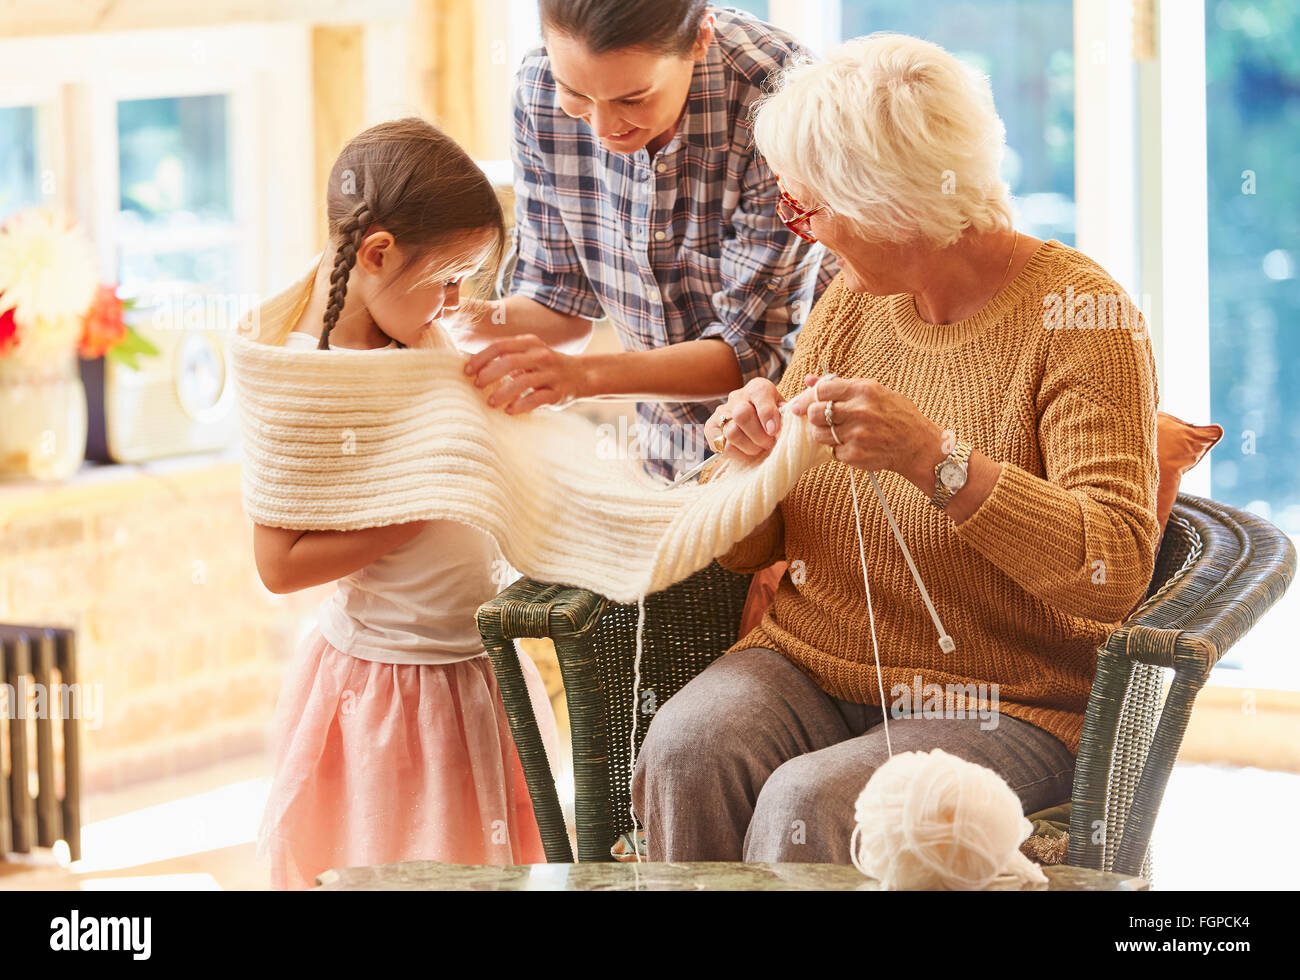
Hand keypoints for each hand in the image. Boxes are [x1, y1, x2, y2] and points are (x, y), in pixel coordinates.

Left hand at [462, 334, 586, 412]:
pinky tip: (510, 411)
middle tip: (477, 386)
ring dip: (503, 392)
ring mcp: (551, 374)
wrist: (581, 374)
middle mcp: (541, 356)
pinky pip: (537, 399)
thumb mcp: (529, 353)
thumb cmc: (545, 366)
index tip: (467, 371)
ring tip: (491, 402)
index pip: (500, 346)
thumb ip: (507, 356)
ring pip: (523, 382)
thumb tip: (474, 367)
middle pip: (509, 362)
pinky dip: (521, 405)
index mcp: (529, 343)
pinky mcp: (558, 392)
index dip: (480, 358)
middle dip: (489, 375)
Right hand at [704, 377, 785, 460]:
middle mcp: (737, 397)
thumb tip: (787, 419)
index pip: (759, 393)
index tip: (774, 430)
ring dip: (749, 446)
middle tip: (769, 444)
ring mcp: (721, 413)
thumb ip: (787, 413)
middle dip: (758, 435)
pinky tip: (748, 452)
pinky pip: (724, 446)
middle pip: (742, 414)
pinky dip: (739, 454)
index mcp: (757, 388)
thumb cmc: (773, 419)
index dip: (767, 413)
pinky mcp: (711, 430)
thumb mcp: (784, 411)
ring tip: (759, 449)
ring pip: (732, 432)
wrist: (754, 424)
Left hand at [793, 375, 944, 488]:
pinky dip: (838, 450)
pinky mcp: (856, 455)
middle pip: (814, 413)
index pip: (821, 390)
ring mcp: (858, 435)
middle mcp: (860, 411)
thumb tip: (809, 380)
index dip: (807, 398)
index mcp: (864, 390)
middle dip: (814, 417)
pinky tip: (853, 445)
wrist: (917, 445)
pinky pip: (832, 451)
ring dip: (823, 435)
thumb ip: (839, 386)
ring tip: (839, 433)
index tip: (800, 405)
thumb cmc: (895, 414)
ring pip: (818, 434)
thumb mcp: (873, 392)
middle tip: (822, 420)